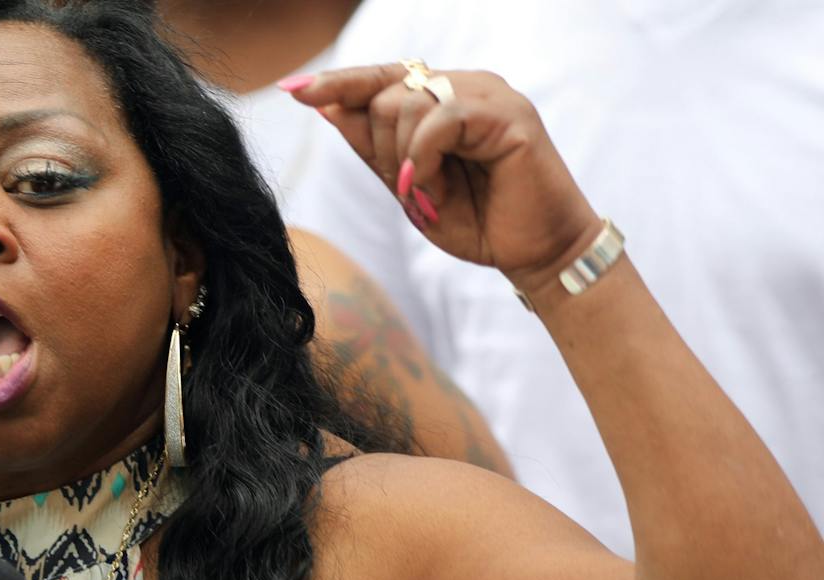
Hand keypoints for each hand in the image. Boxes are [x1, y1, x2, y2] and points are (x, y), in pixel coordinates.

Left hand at [286, 65, 600, 297]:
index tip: (291, 92)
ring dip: (404, 161)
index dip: (337, 84)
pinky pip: (440, 118)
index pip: (379, 79)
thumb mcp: (408, 186)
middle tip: (412, 190)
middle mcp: (463, 86)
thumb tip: (328, 107)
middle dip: (381, 149)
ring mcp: (487, 93)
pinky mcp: (507, 112)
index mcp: (439, 100)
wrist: (535, 253)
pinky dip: (422, 157)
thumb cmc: (478, 220)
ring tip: (432, 195)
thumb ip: (373, 148)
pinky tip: (427, 186)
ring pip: (406, 101)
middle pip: (384, 92)